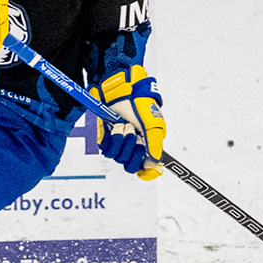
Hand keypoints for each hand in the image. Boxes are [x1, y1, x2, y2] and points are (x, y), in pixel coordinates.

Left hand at [91, 66, 164, 180]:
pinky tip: (115, 126)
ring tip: (124, 125)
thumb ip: (155, 146)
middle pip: (131, 165)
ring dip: (121, 141)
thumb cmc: (140, 104)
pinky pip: (106, 149)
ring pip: (118, 157)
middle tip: (134, 133)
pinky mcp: (106, 137)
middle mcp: (134, 146)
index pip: (146, 168)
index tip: (145, 172)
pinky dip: (111, 139)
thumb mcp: (152, 124)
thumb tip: (156, 165)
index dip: (147, 172)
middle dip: (132, 150)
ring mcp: (119, 142)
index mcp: (148, 144)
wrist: (121, 90)